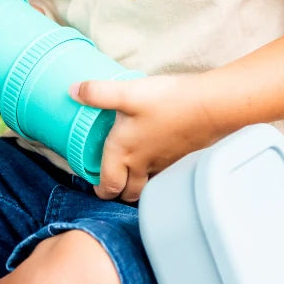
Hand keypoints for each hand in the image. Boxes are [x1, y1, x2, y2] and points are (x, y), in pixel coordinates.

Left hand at [69, 74, 226, 202]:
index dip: (100, 190)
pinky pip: (166, 174)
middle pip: (129, 192)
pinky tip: (159, 156)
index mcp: (125, 153)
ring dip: (140, 184)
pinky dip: (159, 172)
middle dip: (119, 192)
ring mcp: (165, 164)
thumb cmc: (167, 102)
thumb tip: (72, 90)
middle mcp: (144, 165)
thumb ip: (97, 93)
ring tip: (134, 173)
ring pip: (149, 185)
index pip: (109, 185)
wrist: (211, 106)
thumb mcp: (126, 93)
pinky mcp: (183, 158)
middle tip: (114, 183)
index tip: (97, 187)